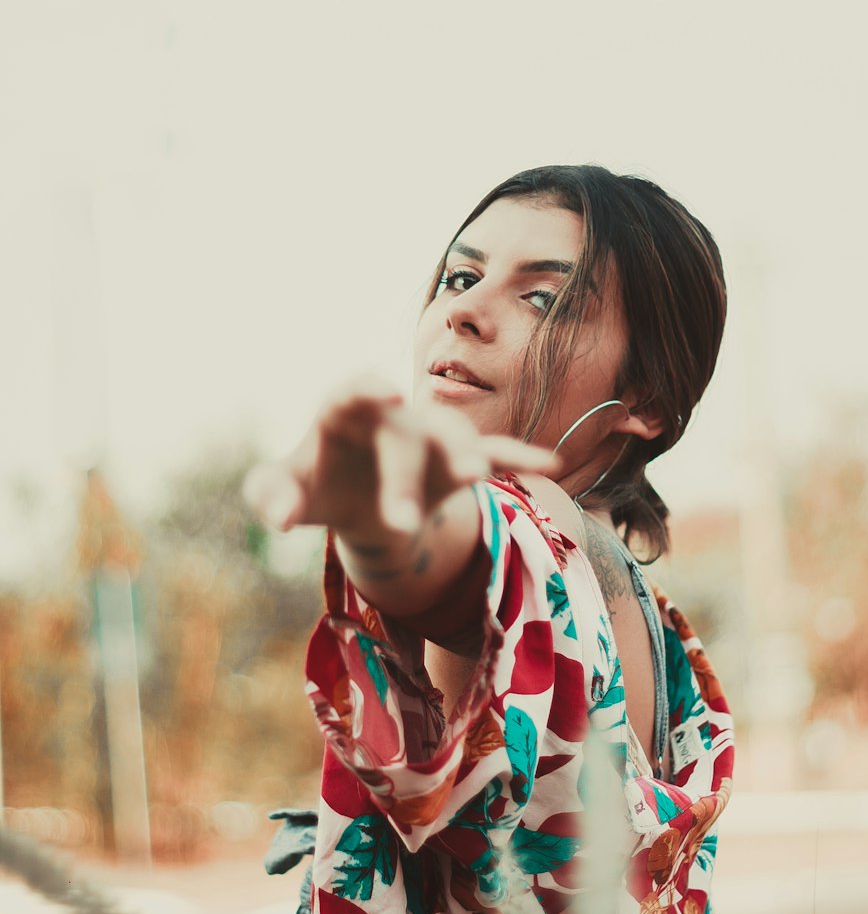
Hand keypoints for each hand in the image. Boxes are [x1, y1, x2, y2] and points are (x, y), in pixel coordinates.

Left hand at [243, 381, 555, 542]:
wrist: (359, 498)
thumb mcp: (286, 490)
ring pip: (455, 438)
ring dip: (466, 454)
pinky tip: (550, 465)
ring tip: (475, 478)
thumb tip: (277, 518)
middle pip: (403, 437)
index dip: (368, 388)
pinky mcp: (460, 462)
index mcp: (346, 411)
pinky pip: (496, 453)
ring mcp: (432, 437)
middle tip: (399, 525)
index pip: (355, 391)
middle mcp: (396, 416)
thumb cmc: (318, 485)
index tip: (386, 388)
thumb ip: (271, 494)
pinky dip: (520, 457)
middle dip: (402, 479)